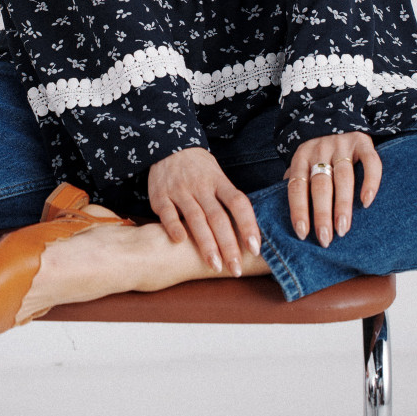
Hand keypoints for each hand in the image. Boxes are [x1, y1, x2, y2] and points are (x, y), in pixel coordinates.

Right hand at [148, 147, 261, 275]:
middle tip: (236, 269)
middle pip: (218, 217)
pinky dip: (174, 226)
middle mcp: (201, 186)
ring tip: (214, 266)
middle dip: (228, 245)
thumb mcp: (217, 176)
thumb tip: (250, 232)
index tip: (256, 248)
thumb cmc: (199, 168)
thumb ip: (228, 200)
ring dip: (206, 244)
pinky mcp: (160, 195)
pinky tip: (181, 241)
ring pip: (195, 218)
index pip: (238, 203)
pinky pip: (167, 212)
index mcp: (219, 181)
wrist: (168, 145)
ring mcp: (180, 190)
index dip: (248, 225)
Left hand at [284, 132, 381, 246]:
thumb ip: (296, 183)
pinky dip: (370, 181)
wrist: (337, 116)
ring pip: (343, 177)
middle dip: (321, 213)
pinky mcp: (363, 141)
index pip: (297, 185)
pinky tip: (367, 201)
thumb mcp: (302, 162)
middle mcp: (320, 150)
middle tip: (325, 238)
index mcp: (301, 157)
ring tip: (343, 229)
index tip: (302, 234)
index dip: (298, 210)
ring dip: (342, 205)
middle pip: (320, 184)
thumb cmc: (318, 152)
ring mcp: (342, 145)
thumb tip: (282, 213)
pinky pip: (370, 161)